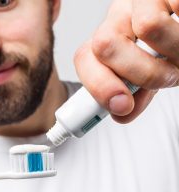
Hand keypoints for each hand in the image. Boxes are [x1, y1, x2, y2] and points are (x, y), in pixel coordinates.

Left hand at [74, 0, 178, 122]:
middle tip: (169, 77)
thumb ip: (134, 91)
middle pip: (104, 44)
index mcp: (109, 36)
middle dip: (142, 73)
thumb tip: (122, 113)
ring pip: (149, 26)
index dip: (99, 85)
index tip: (121, 106)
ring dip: (175, 53)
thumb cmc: (171, 44)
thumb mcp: (150, 69)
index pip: (85, 58)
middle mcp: (120, 14)